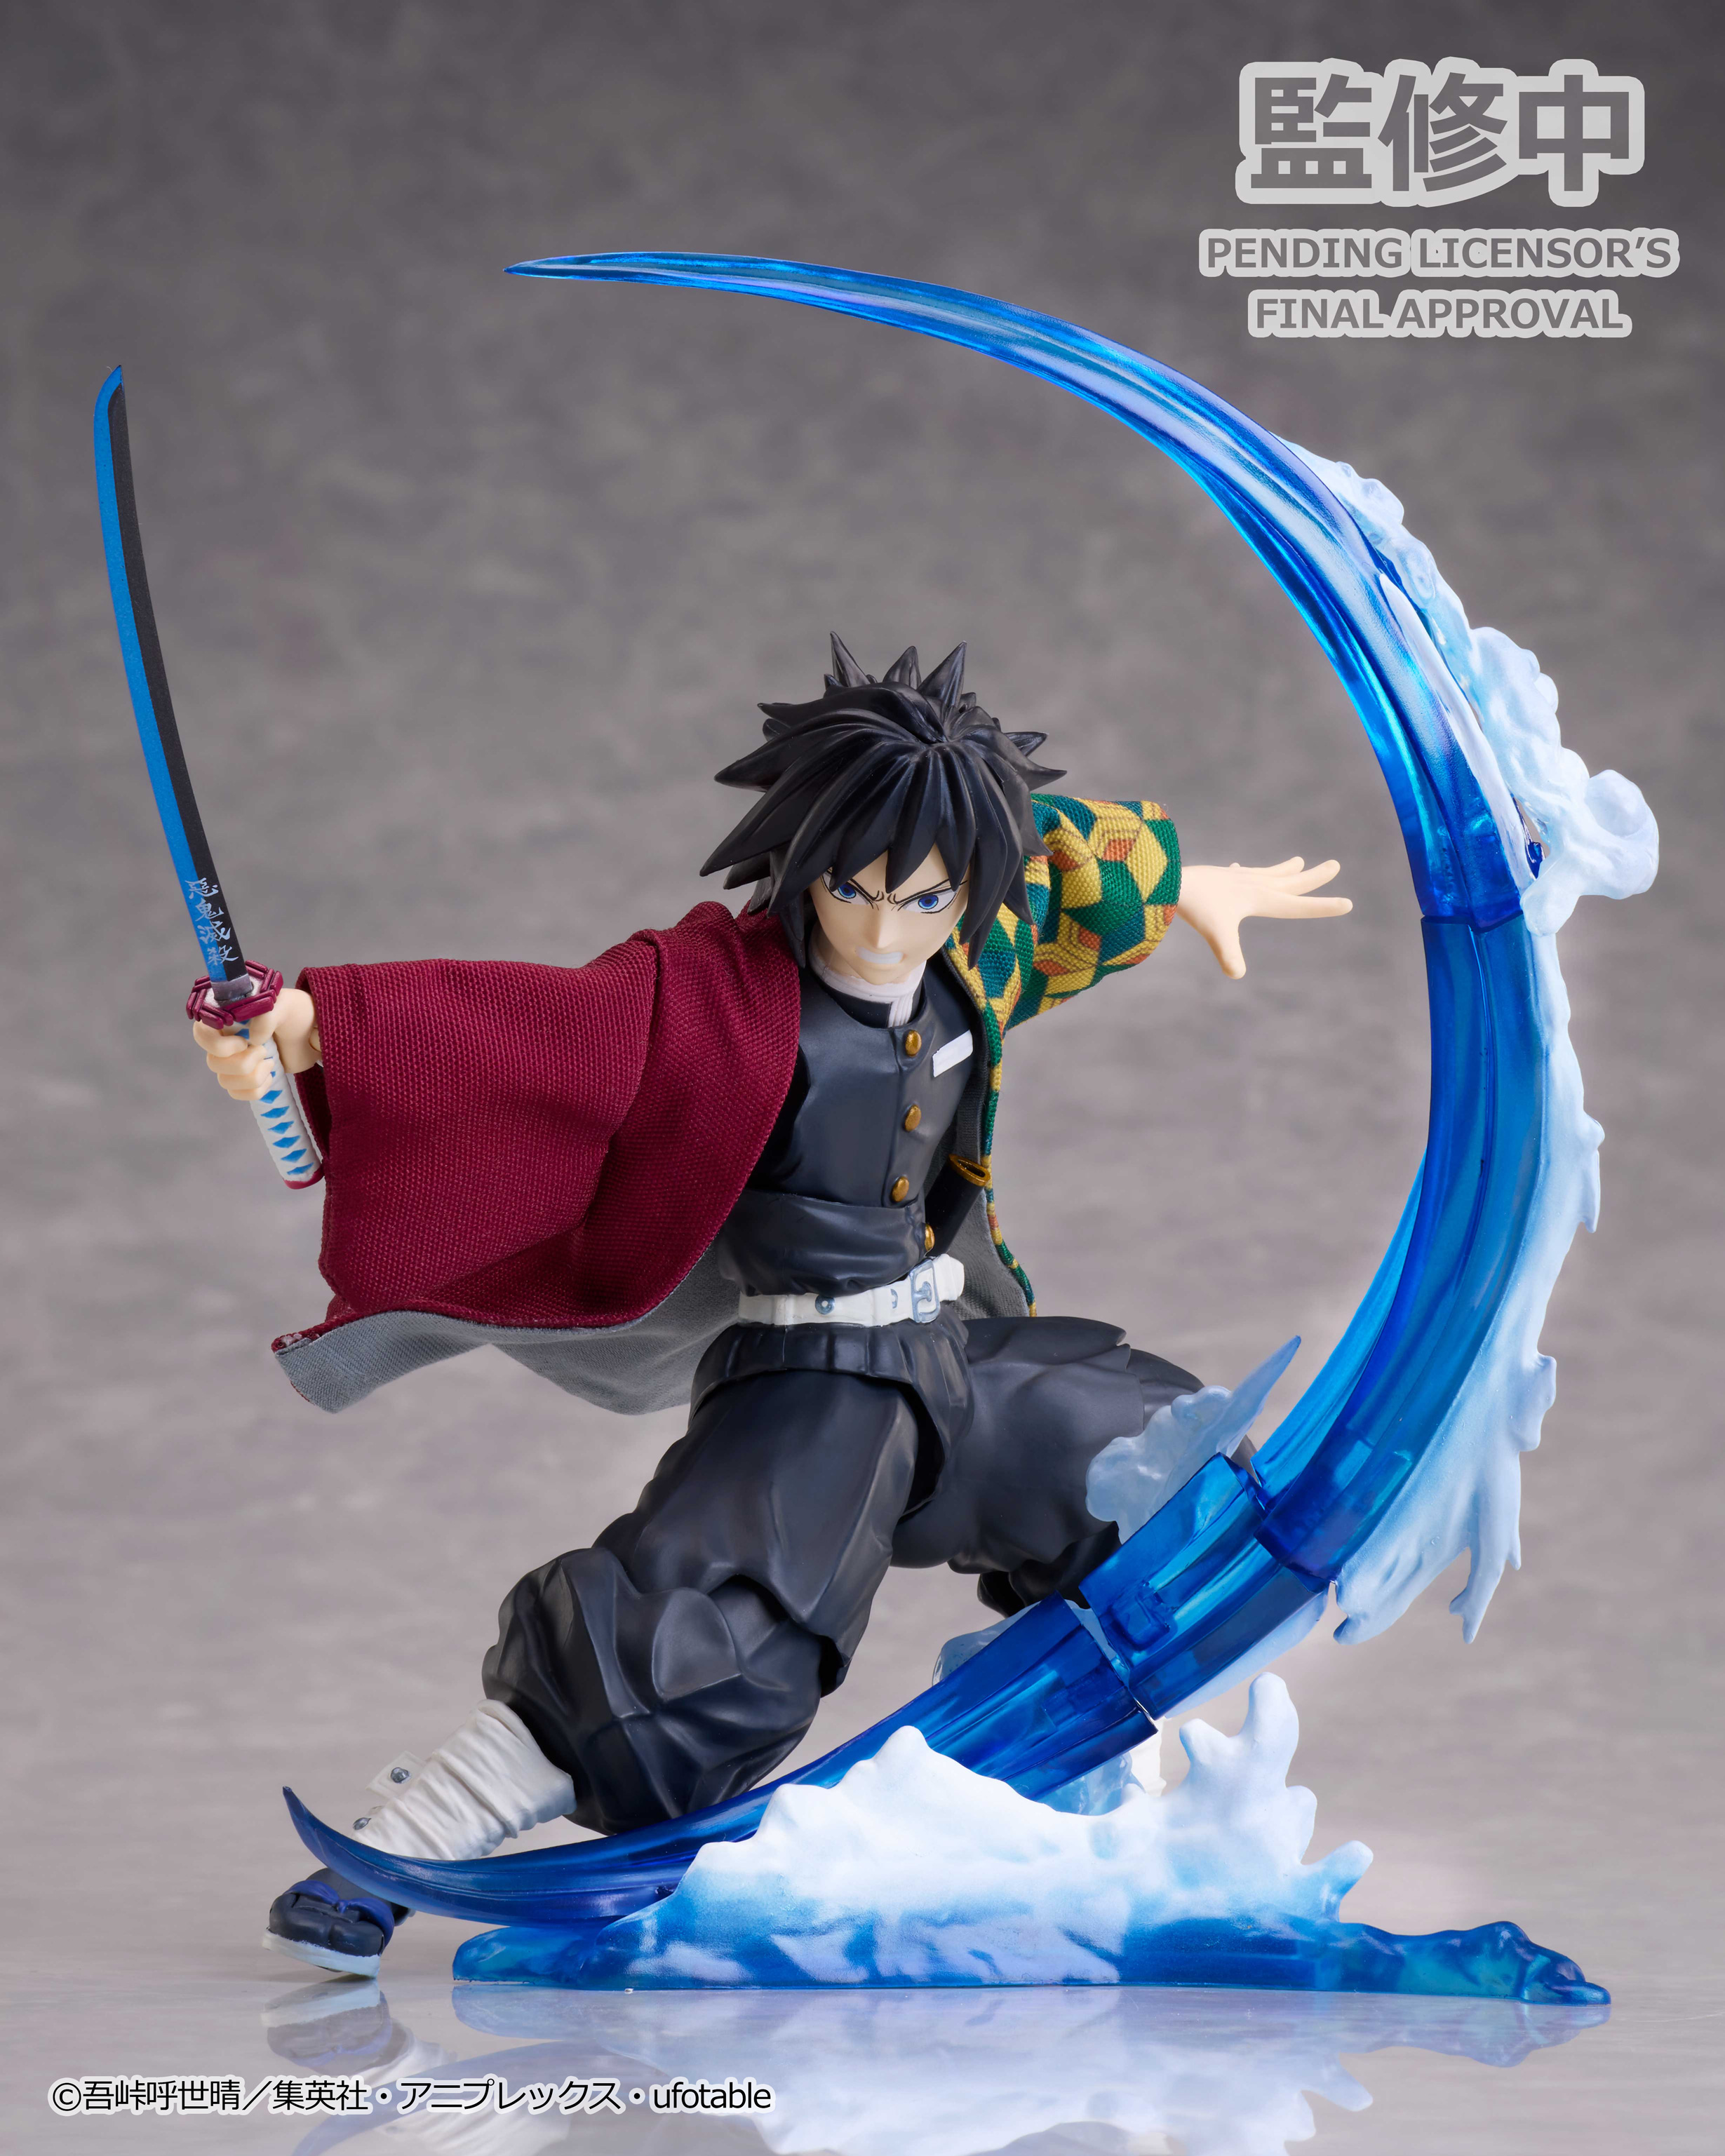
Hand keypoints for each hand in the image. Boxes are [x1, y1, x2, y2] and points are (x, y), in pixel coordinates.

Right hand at [192, 986, 319, 1100]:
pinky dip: (256, 1090)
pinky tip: (271, 1077)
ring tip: (271, 1062)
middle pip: (213, 1063)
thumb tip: (253, 1039)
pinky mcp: (246, 1077)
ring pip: (225, 1081)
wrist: (312, 1034)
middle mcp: (224, 1039)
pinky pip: (237, 1094)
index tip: (244, 1042)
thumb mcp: (285, 1006)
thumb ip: (267, 1017)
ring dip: (252, 1077)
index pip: (201, 1035)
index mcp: (226, 1017)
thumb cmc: (296, 1013)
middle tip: (265, 1050)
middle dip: (244, 1062)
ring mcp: (233, 1060)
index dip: (218, 1045)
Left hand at [1174, 858, 1351, 978]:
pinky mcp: (1219, 877)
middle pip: (1290, 881)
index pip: (1297, 906)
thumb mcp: (1215, 934)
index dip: (1323, 907)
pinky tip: (1239, 868)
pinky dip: (1244, 871)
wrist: (1168, 880)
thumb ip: (1229, 954)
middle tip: (1335, 864)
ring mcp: (1235, 879)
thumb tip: (1237, 974)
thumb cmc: (1195, 906)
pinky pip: (1238, 873)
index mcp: (1259, 898)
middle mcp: (1252, 885)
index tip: (1348, 903)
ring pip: (1267, 873)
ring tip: (1298, 861)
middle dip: (1313, 877)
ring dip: (1284, 869)